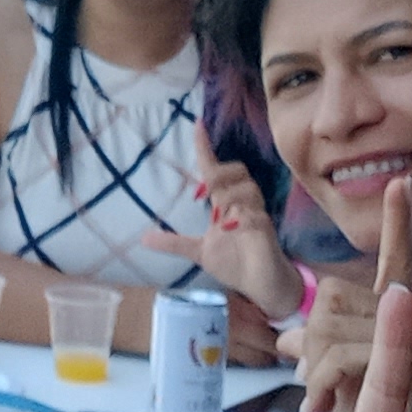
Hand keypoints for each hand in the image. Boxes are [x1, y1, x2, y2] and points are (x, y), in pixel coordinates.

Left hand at [175, 136, 297, 323]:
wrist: (261, 286)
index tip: (197, 125)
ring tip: (217, 216)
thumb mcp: (198, 252)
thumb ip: (174, 243)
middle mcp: (242, 205)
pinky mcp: (267, 232)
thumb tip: (144, 238)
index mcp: (225, 205)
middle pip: (238, 171)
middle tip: (202, 192)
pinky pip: (258, 216)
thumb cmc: (234, 264)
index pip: (215, 169)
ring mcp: (257, 216)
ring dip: (230, 195)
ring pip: (249, 189)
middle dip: (219, 174)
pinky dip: (243, 218)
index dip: (206, 148)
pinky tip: (230, 227)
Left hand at [286, 173, 411, 411]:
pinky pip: (336, 355)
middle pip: (328, 301)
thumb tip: (287, 333)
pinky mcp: (405, 365)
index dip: (397, 222)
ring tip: (323, 404)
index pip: (397, 262)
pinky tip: (319, 409)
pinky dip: (316, 384)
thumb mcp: (334, 387)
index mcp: (400, 322)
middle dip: (308, 346)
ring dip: (310, 369)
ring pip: (325, 327)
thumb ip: (316, 354)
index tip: (400, 182)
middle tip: (315, 387)